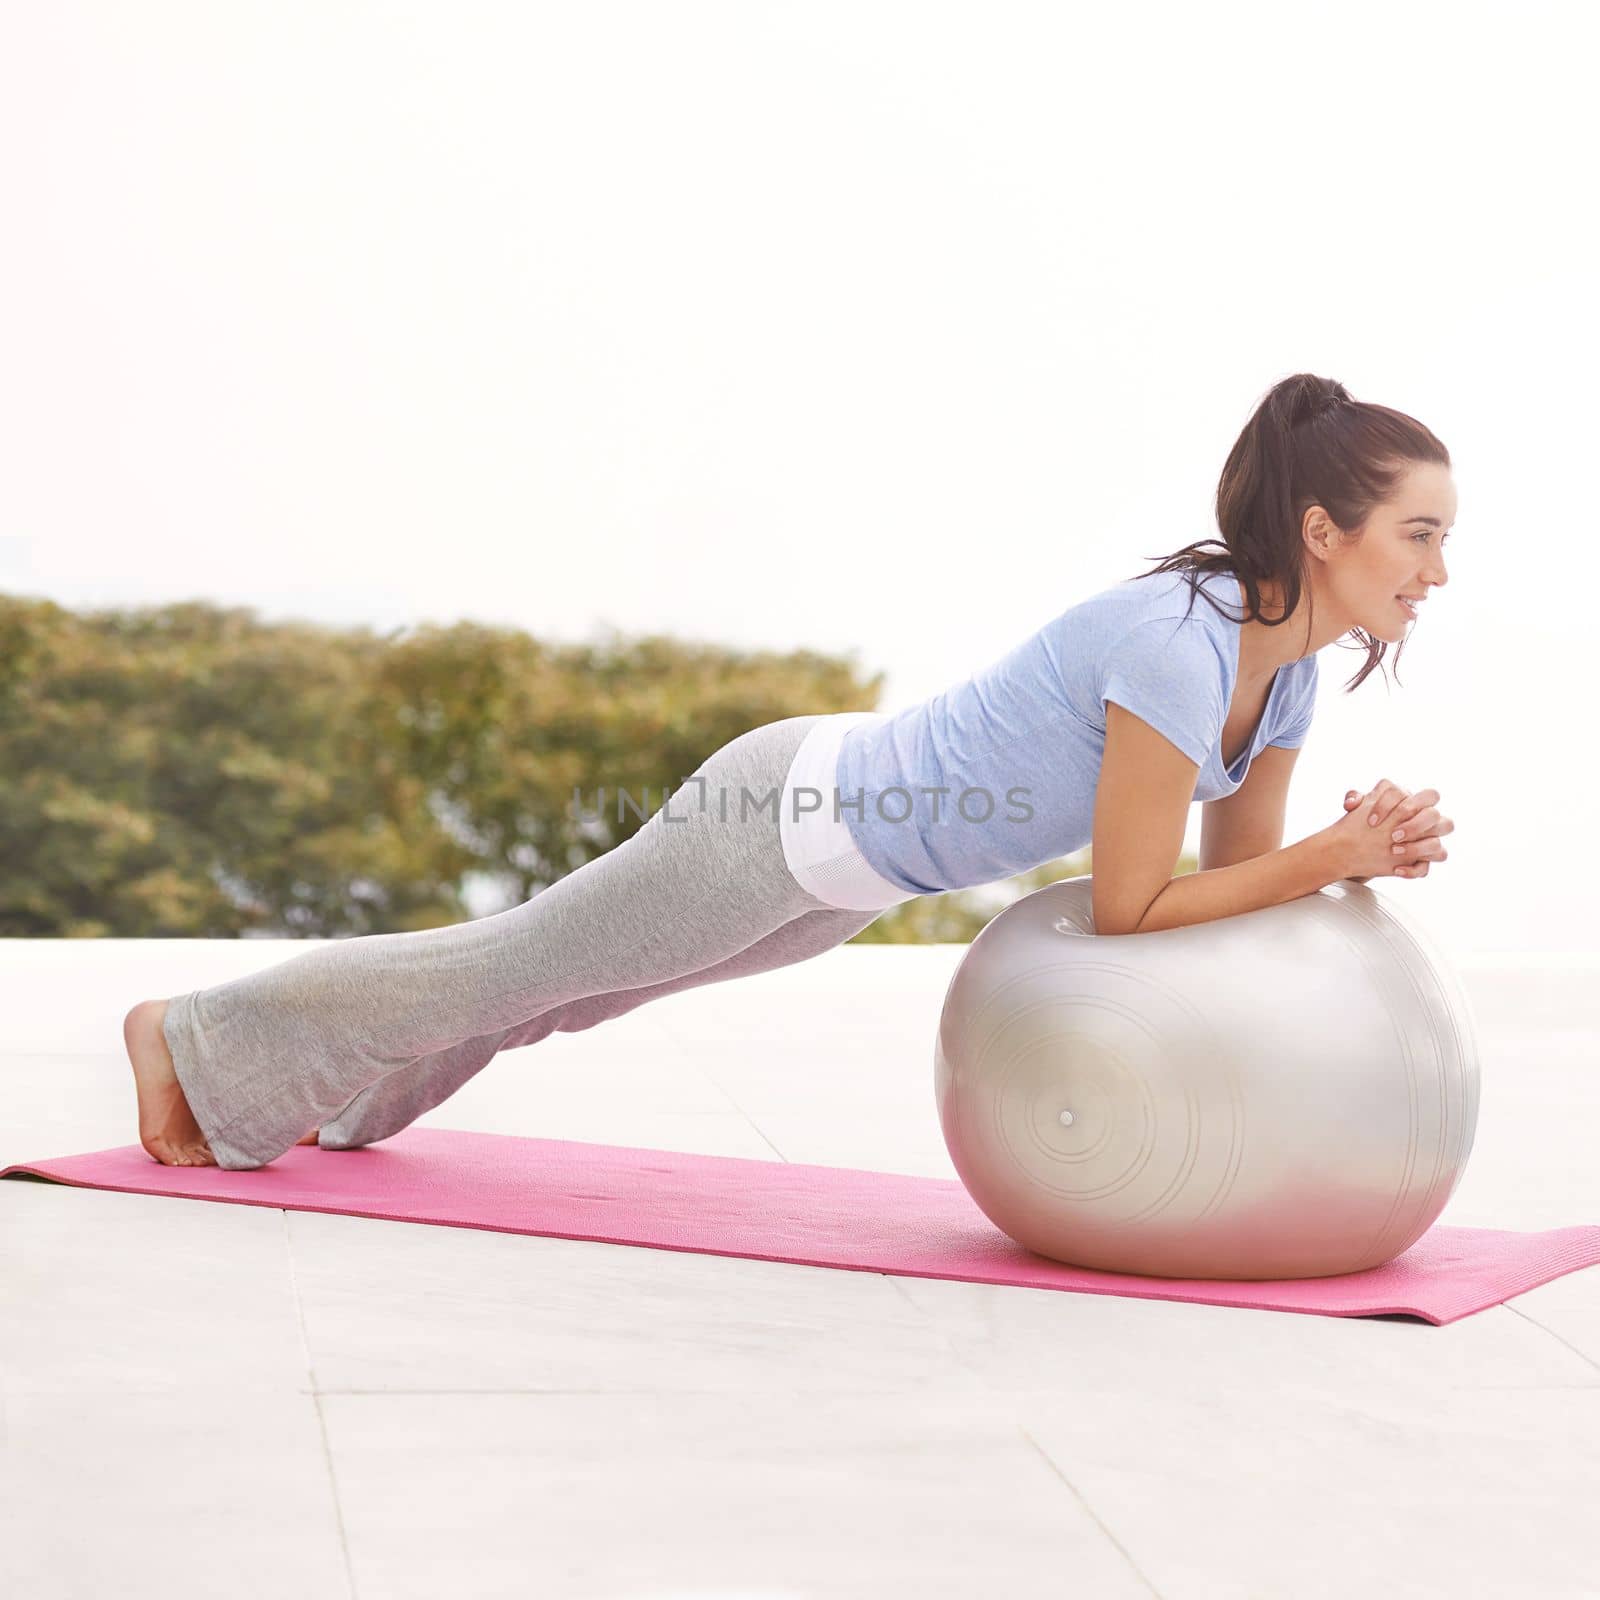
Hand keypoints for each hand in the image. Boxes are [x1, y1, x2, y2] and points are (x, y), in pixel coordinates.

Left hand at [1330, 780, 1452, 882]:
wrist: (1361, 847)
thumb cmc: (1365, 823)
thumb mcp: (1357, 810)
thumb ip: (1354, 799)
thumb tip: (1352, 803)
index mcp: (1408, 799)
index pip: (1408, 793)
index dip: (1389, 805)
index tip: (1371, 821)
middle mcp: (1424, 815)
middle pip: (1434, 812)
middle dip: (1415, 824)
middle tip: (1393, 836)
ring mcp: (1430, 834)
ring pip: (1445, 831)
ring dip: (1419, 844)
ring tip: (1394, 850)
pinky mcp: (1427, 856)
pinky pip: (1437, 858)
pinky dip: (1416, 868)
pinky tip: (1396, 870)